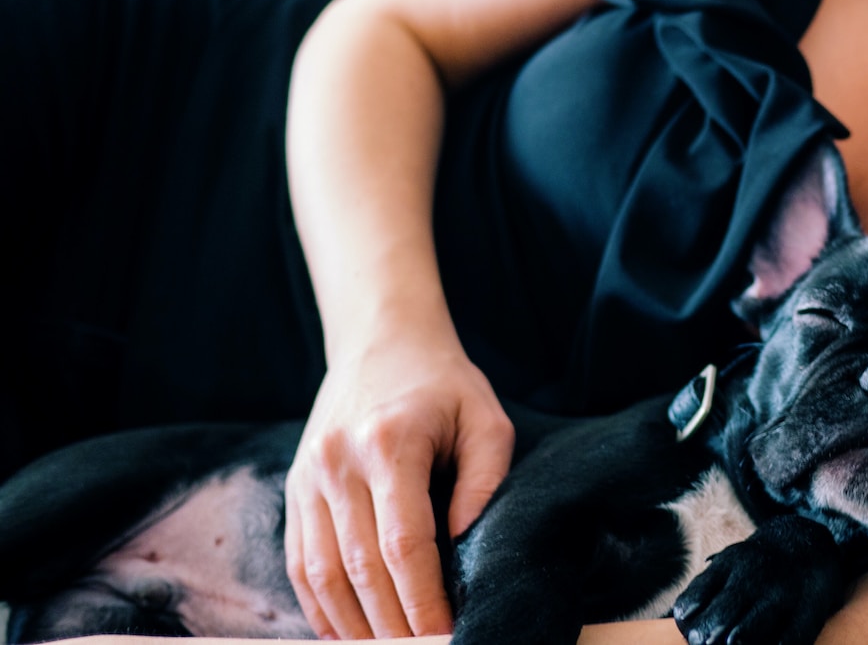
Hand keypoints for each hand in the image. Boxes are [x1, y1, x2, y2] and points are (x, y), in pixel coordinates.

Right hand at [284, 331, 514, 638]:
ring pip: (322, 572)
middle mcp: (339, 462)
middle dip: (392, 623)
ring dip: (354, 624)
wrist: (380, 340)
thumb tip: (466, 544)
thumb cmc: (443, 383)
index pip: (403, 541)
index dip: (423, 598)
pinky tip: (346, 632)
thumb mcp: (485, 419)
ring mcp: (308, 477)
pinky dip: (320, 604)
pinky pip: (299, 561)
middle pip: (360, 567)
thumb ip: (484, 480)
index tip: (446, 633)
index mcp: (389, 443)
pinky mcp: (295, 489)